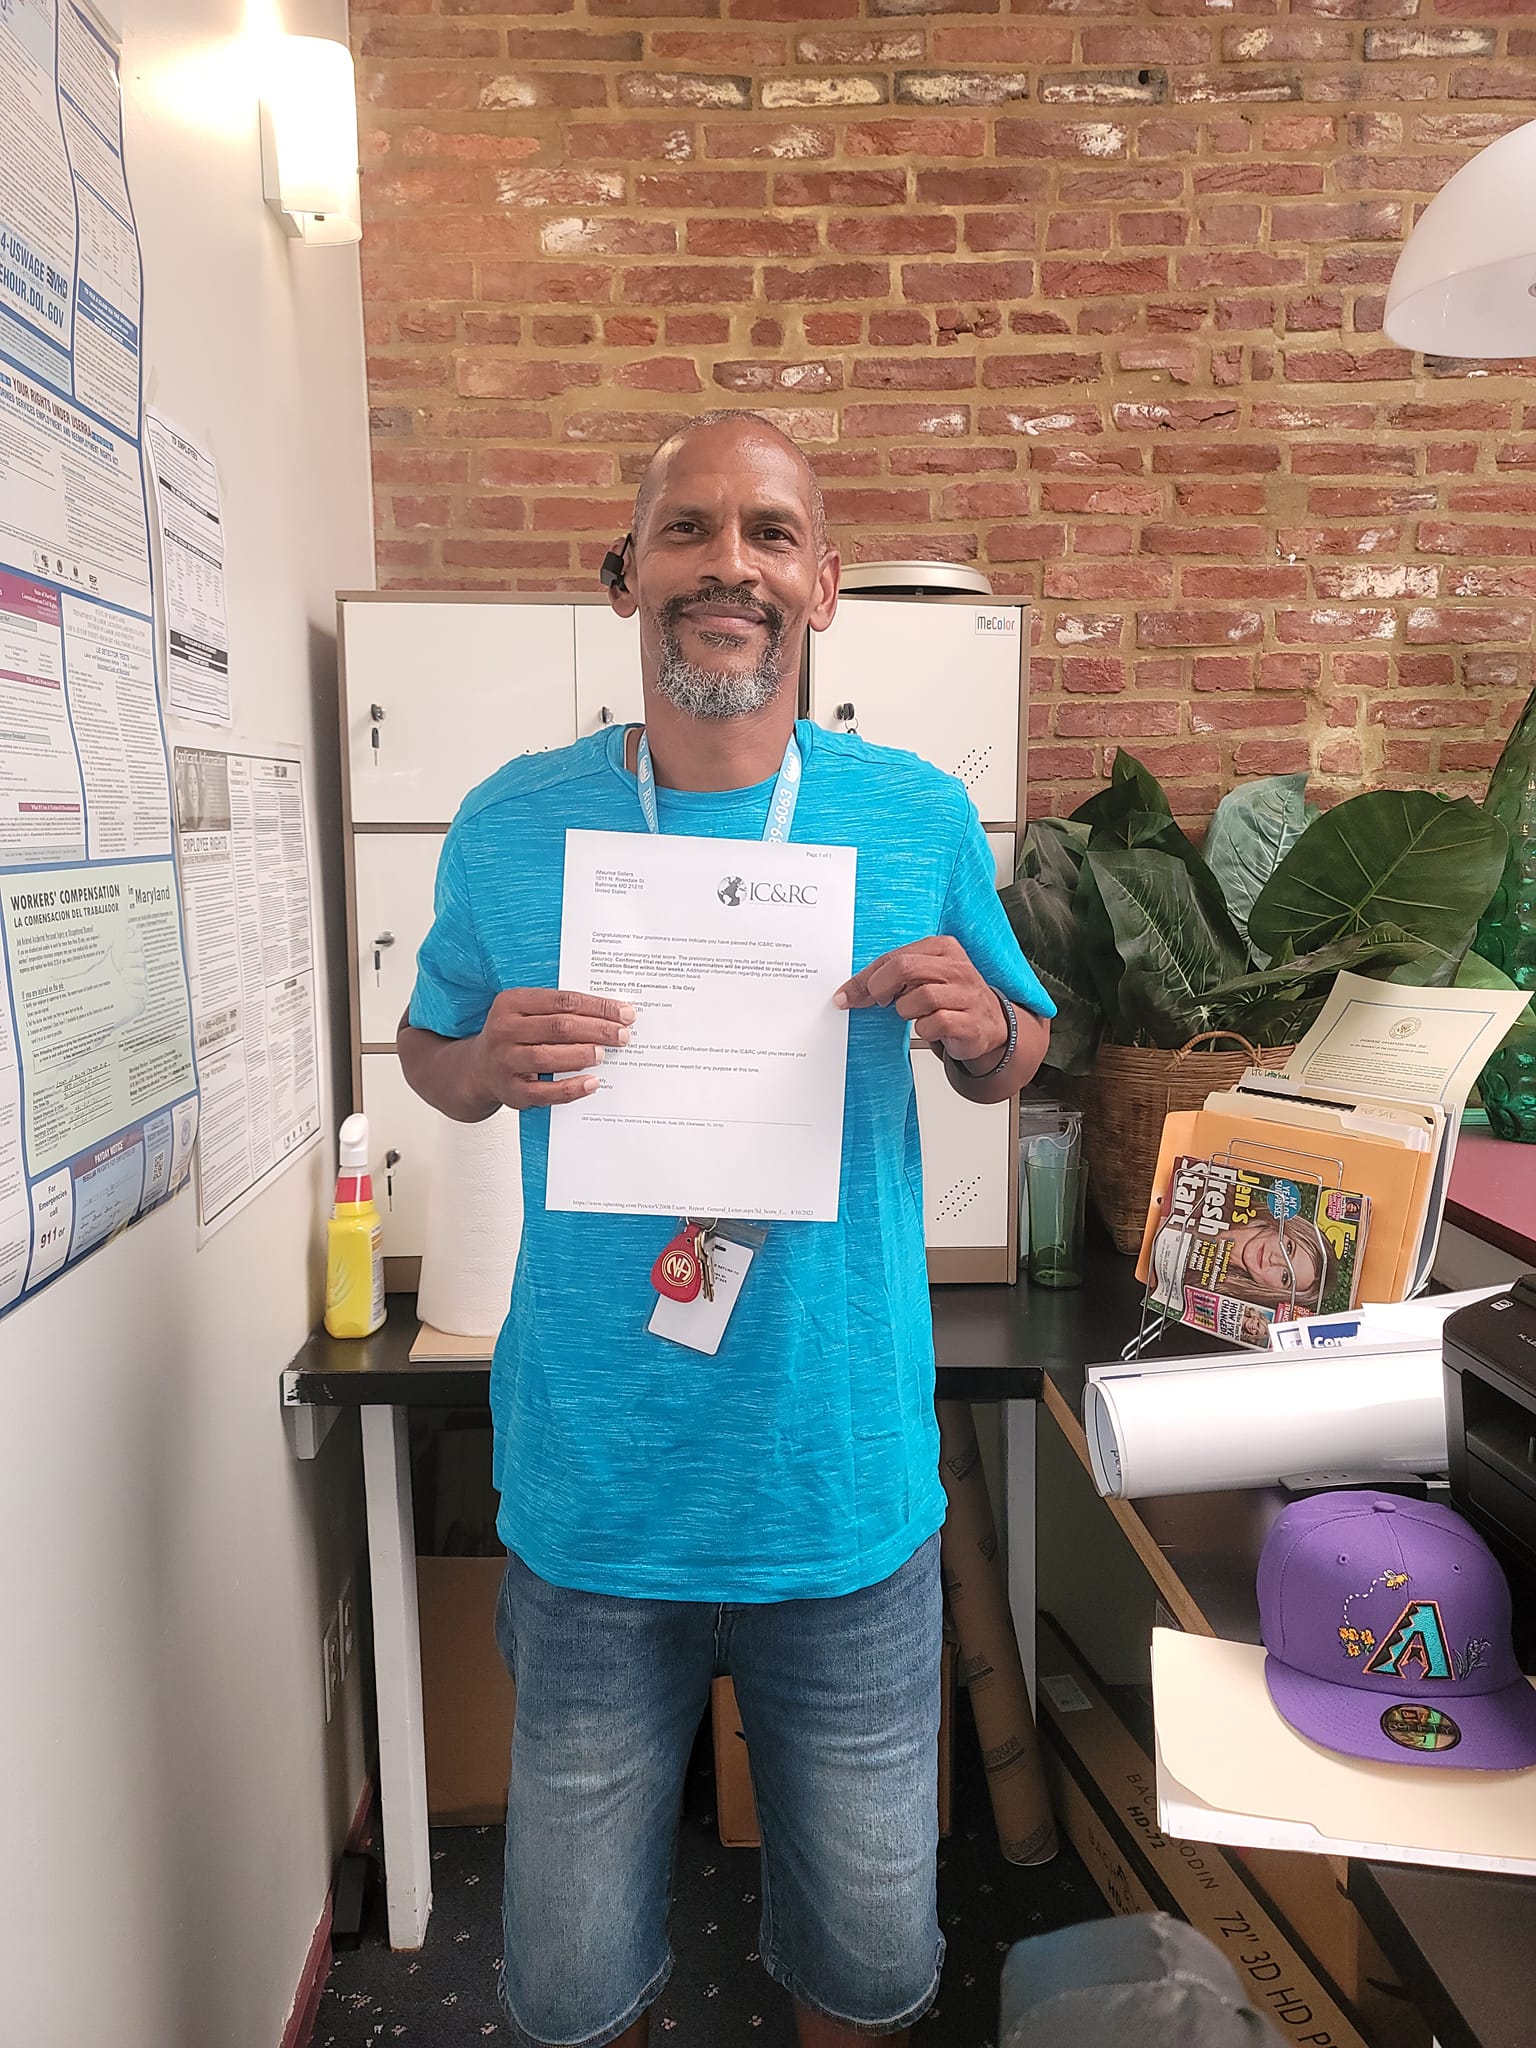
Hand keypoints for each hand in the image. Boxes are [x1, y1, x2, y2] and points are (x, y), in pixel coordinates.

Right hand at [473, 988, 635, 1109]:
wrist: (479, 1068)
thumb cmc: (515, 1035)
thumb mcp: (528, 1012)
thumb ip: (561, 1010)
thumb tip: (612, 1016)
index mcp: (511, 1002)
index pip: (562, 1000)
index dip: (598, 1007)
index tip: (625, 1013)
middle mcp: (504, 1030)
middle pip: (558, 1027)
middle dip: (597, 1030)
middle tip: (623, 1035)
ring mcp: (505, 1062)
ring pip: (547, 1056)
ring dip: (581, 1055)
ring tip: (604, 1054)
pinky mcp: (511, 1091)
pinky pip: (544, 1092)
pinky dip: (570, 1088)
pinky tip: (591, 1083)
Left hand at [834, 937, 1007, 1067]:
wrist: (989, 1023)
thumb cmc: (949, 996)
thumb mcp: (924, 975)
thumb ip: (892, 974)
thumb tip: (852, 990)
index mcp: (943, 948)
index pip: (895, 956)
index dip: (865, 978)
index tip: (846, 995)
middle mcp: (957, 968)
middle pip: (905, 968)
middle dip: (881, 989)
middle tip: (880, 1002)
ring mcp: (967, 994)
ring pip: (919, 997)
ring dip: (906, 1011)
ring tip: (915, 1013)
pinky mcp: (970, 1022)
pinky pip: (934, 1023)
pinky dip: (924, 1029)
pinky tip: (931, 1026)